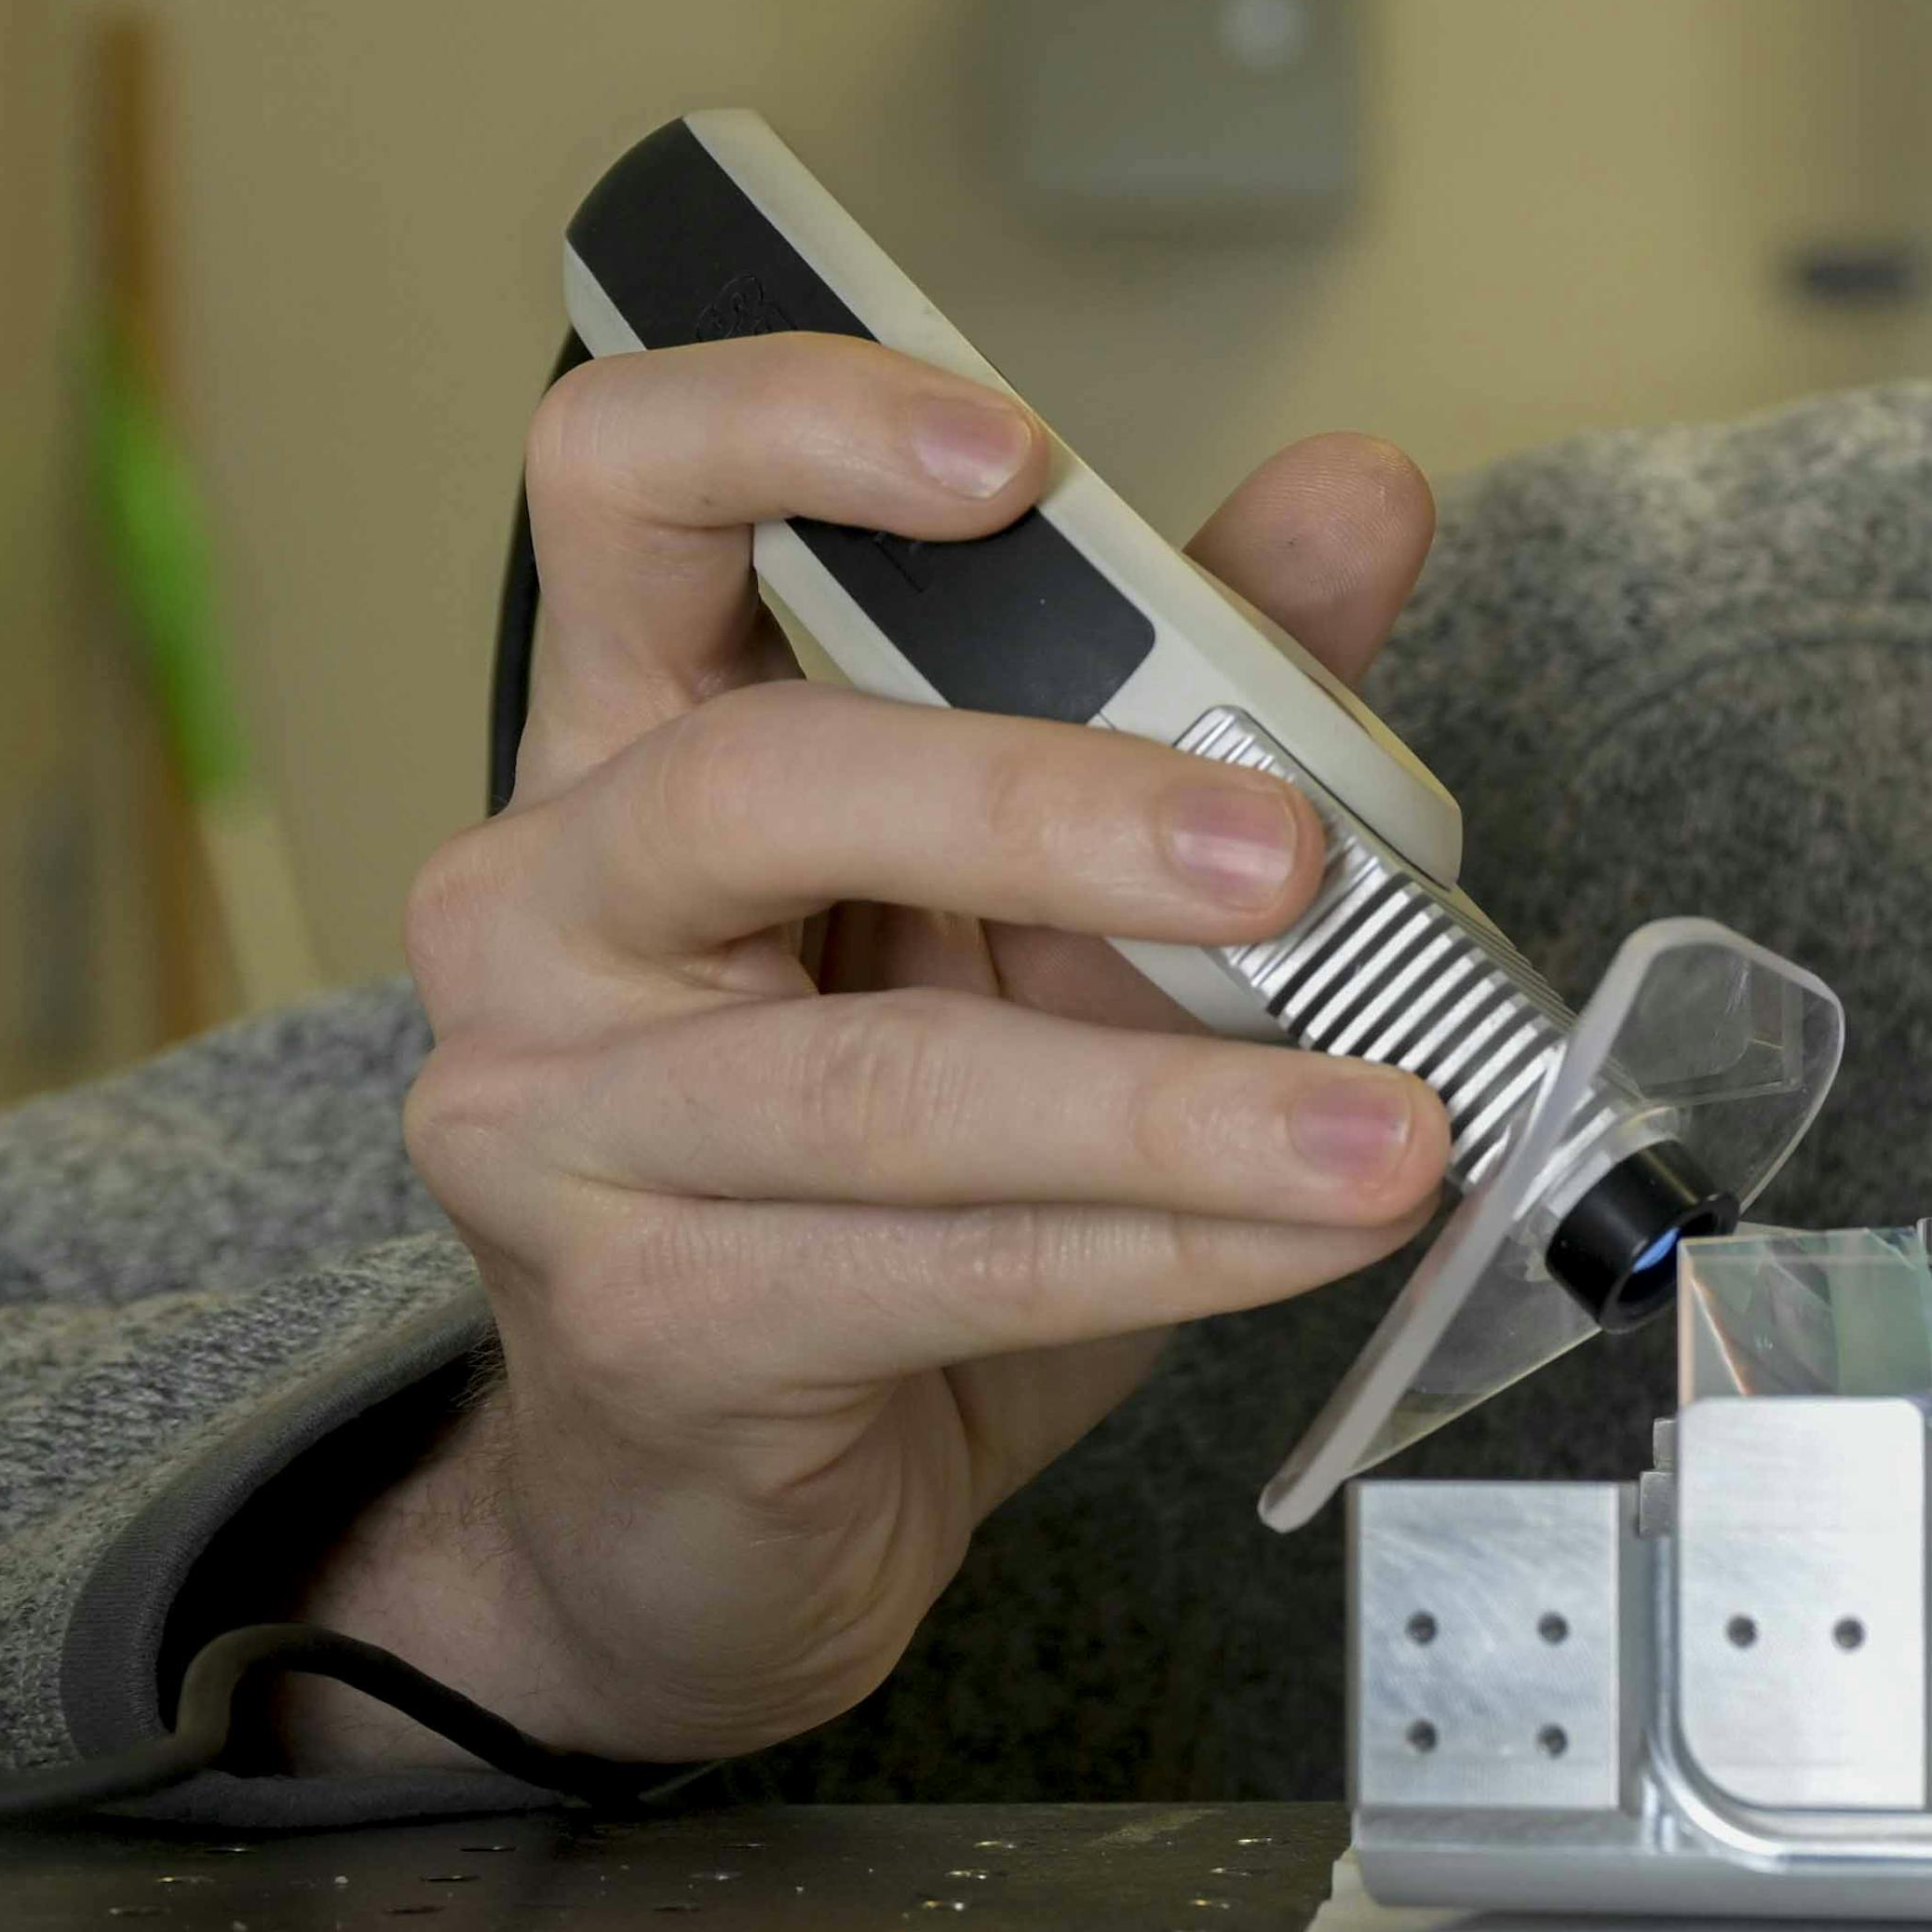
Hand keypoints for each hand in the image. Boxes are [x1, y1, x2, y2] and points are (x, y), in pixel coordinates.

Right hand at [302, 338, 1445, 1767]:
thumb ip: (1194, 695)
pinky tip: (1311, 1239)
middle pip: (761, 781)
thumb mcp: (1057, 908)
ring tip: (1390, 1128)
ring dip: (1172, 1106)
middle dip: (1050, 803)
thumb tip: (1357, 493)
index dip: (787, 428)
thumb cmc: (886, 1168)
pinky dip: (1156, 1252)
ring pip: (880, 1078)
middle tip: (1292, 857)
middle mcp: (540, 903)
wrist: (719, 1503)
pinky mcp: (635, 1324)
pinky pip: (931, 1265)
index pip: (618, 484)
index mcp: (631, 737)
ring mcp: (554, 1122)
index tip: (1012, 457)